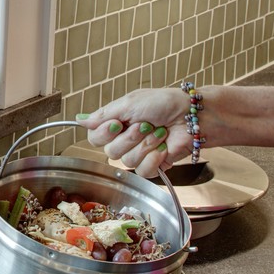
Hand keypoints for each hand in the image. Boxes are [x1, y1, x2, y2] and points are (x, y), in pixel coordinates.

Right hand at [76, 88, 192, 177]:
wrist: (193, 114)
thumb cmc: (165, 103)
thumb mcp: (130, 102)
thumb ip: (104, 114)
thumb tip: (79, 120)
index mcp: (115, 125)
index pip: (94, 138)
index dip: (104, 134)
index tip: (118, 123)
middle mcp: (124, 141)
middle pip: (110, 152)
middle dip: (131, 137)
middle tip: (146, 124)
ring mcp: (138, 154)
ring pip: (128, 161)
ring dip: (146, 145)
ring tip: (160, 132)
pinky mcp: (153, 166)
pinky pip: (143, 171)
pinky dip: (155, 158)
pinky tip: (164, 148)